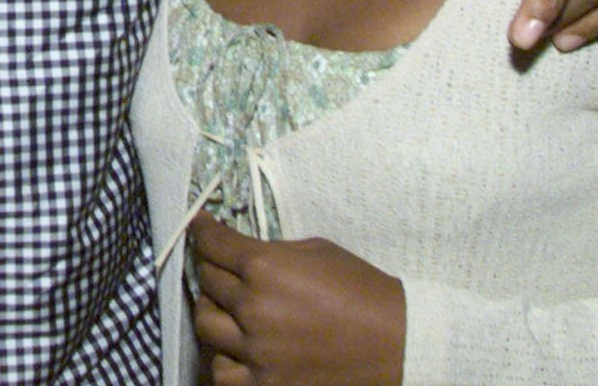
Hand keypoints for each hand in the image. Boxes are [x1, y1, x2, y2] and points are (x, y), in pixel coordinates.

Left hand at [188, 212, 403, 385]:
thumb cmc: (361, 289)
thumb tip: (244, 252)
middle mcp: (252, 308)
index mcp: (264, 267)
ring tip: (225, 309)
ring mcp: (256, 351)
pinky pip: (222, 373)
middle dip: (210, 268)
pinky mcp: (266, 385)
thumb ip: (273, 252)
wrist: (397, 342)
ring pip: (205, 326)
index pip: (212, 244)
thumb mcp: (316, 251)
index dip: (202, 231)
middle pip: (206, 282)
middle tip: (220, 267)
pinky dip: (224, 359)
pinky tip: (236, 350)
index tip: (199, 227)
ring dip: (211, 312)